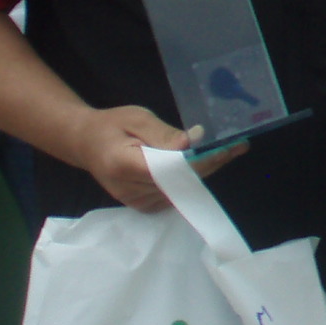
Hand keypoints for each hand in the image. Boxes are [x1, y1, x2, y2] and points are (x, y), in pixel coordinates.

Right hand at [73, 106, 246, 211]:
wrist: (86, 144)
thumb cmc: (111, 125)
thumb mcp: (136, 118)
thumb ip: (164, 133)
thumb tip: (194, 141)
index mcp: (125, 166)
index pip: (172, 169)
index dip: (202, 159)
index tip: (228, 146)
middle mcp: (132, 191)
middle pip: (182, 182)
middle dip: (212, 163)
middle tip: (239, 145)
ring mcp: (137, 202)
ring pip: (182, 189)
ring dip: (206, 171)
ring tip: (231, 150)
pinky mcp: (144, 206)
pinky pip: (176, 194)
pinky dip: (193, 179)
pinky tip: (209, 162)